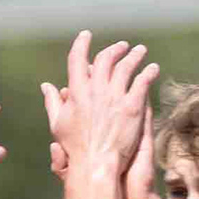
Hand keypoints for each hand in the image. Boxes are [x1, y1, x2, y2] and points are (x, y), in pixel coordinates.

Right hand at [59, 32, 152, 184]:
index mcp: (77, 91)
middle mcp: (96, 90)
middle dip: (114, 49)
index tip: (86, 35)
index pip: (77, 59)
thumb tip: (46, 86)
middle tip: (122, 46)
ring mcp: (115, 97)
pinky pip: (142, 82)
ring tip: (140, 51)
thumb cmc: (74, 147)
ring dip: (134, 56)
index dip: (81, 44)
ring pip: (127, 67)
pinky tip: (153, 69)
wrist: (95, 163)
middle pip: (106, 59)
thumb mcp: (58, 123)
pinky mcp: (132, 107)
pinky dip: (148, 73)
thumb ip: (52, 102)